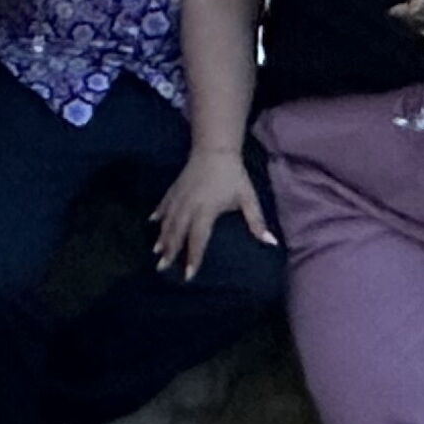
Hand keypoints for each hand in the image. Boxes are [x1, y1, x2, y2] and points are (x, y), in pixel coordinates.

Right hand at [150, 146, 273, 276]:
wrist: (214, 148)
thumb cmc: (233, 175)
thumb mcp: (248, 197)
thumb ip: (257, 221)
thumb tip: (271, 242)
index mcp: (206, 210)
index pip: (198, 239)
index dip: (193, 257)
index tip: (188, 274)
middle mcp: (188, 206)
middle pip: (177, 233)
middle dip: (170, 251)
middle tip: (162, 268)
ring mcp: (179, 197)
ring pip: (167, 221)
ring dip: (161, 237)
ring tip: (155, 252)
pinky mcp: (174, 188)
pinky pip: (164, 204)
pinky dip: (158, 214)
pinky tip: (152, 222)